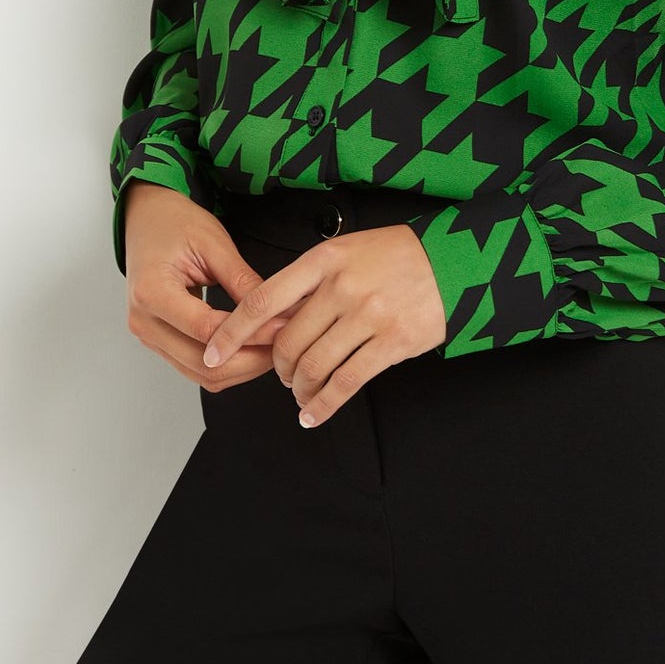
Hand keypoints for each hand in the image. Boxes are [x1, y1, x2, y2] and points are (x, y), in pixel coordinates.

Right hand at [122, 183, 291, 392]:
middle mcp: (144, 322)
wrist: (147, 220)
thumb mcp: (213, 243)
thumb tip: (275, 311)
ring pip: (201, 375)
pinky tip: (252, 349)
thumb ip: (242, 280)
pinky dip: (227, 364)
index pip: (206, 329)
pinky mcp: (160, 341)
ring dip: (241, 368)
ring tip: (274, 347)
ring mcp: (149, 336)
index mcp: (151, 292)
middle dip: (250, 360)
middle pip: (204, 364)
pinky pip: (195, 367)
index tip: (282, 327)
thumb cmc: (174, 223)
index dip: (250, 334)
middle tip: (285, 342)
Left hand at [201, 223, 447, 425]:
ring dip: (299, 387)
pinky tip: (313, 413)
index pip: (264, 299)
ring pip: (313, 366)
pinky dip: (323, 404)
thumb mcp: (346, 251)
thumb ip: (309, 281)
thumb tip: (268, 318)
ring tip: (300, 391)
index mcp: (324, 260)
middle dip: (277, 367)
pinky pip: (346, 383)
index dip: (233, 332)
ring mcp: (368, 315)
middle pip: (287, 342)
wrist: (451, 261)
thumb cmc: (393, 256)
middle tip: (282, 373)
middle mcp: (342, 287)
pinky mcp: (392, 342)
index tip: (213, 352)